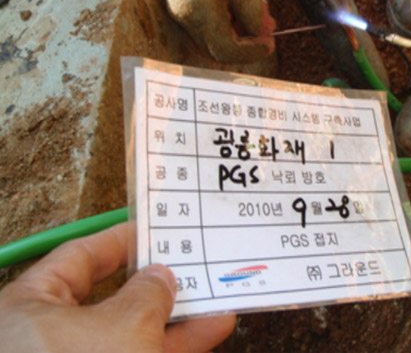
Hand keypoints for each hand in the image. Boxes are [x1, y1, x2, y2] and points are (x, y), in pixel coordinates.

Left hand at [0, 223, 235, 352]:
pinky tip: (210, 334)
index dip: (121, 240)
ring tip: (219, 303)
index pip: (79, 258)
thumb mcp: (122, 326)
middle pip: (110, 299)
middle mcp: (46, 340)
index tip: (159, 230)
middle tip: (198, 268)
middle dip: (159, 285)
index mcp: (30, 308)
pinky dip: (172, 349)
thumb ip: (147, 294)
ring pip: (130, 337)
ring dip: (176, 321)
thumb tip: (159, 277)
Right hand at [141, 0, 275, 63]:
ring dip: (239, 30)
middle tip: (269, 26)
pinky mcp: (181, 0)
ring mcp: (181, 10)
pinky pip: (206, 21)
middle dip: (247, 42)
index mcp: (200, 14)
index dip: (252, 51)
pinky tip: (241, 1)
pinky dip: (227, 18)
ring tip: (260, 10)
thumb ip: (250, 6)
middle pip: (219, 49)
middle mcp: (186, 19)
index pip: (227, 51)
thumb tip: (259, 31)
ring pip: (213, 36)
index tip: (271, 40)